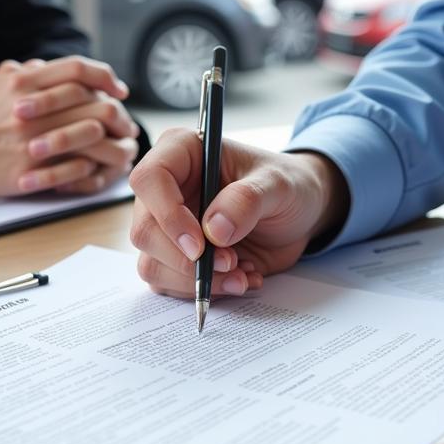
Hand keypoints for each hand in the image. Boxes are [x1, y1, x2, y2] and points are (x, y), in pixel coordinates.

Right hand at [0, 56, 138, 197]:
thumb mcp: (1, 82)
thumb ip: (33, 71)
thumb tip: (60, 67)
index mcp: (26, 81)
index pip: (79, 70)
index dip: (106, 78)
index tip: (119, 91)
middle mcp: (32, 106)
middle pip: (94, 102)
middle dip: (118, 115)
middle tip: (127, 125)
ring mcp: (32, 138)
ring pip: (92, 134)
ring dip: (113, 143)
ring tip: (121, 148)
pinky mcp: (30, 168)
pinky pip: (76, 166)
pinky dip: (94, 166)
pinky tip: (99, 168)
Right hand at [128, 127, 348, 295]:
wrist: (298, 214)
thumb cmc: (286, 185)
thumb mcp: (278, 185)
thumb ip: (247, 200)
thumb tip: (214, 230)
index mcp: (181, 153)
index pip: (149, 179)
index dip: (168, 215)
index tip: (200, 245)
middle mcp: (166, 190)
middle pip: (144, 231)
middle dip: (186, 260)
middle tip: (231, 263)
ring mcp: (167, 226)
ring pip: (153, 264)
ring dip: (196, 281)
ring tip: (241, 274)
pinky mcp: (176, 257)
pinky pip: (171, 284)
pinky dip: (206, 290)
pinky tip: (240, 278)